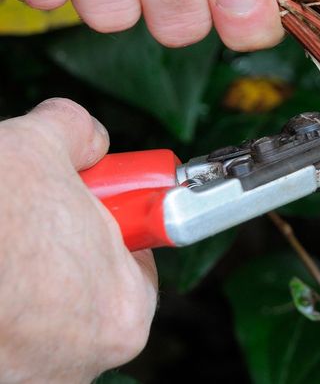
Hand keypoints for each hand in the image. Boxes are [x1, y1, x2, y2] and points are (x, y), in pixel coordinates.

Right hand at [0, 98, 157, 382]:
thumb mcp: (37, 145)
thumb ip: (79, 134)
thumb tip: (85, 136)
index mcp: (122, 310)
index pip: (133, 262)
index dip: (107, 226)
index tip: (83, 208)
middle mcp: (82, 361)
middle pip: (82, 290)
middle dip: (57, 251)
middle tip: (25, 220)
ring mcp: (30, 379)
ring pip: (35, 318)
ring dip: (18, 283)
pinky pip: (3, 337)